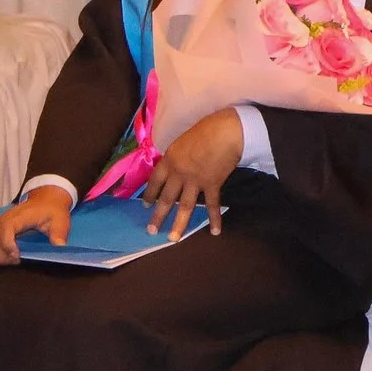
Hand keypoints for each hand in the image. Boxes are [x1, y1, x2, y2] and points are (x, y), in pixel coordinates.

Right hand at [0, 187, 72, 263]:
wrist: (44, 200)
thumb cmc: (52, 211)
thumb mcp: (61, 221)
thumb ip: (59, 233)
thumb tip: (60, 246)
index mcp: (17, 218)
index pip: (4, 231)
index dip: (7, 247)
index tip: (18, 257)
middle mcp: (1, 220)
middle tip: (14, 261)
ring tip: (3, 260)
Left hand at [142, 108, 243, 239]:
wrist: (225, 133)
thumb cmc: (204, 131)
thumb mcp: (181, 142)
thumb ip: (176, 157)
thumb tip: (175, 168)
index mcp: (169, 161)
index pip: (154, 182)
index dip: (149, 195)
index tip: (145, 206)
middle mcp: (178, 174)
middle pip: (166, 198)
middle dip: (158, 216)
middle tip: (151, 231)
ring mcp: (195, 181)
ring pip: (185, 206)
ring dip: (179, 224)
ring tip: (173, 239)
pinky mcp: (212, 185)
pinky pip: (212, 205)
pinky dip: (214, 218)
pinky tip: (215, 231)